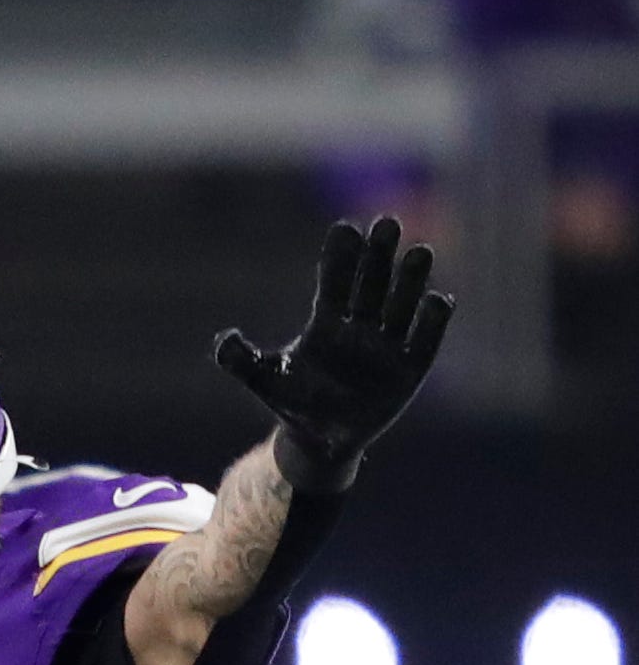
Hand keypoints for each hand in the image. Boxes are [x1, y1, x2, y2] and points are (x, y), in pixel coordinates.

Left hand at [214, 215, 449, 497]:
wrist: (319, 441)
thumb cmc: (292, 403)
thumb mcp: (264, 381)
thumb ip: (240, 361)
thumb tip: (226, 340)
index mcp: (326, 323)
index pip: (335, 283)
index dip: (339, 258)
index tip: (345, 229)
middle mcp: (360, 327)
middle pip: (371, 284)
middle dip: (378, 256)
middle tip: (387, 223)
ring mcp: (387, 345)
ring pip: (401, 305)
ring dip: (410, 280)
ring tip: (419, 251)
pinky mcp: (409, 368)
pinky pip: (424, 341)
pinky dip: (431, 322)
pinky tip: (438, 300)